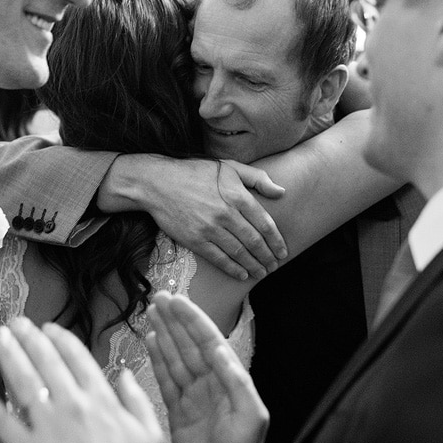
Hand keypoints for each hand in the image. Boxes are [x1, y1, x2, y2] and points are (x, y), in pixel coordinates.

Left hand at [0, 317, 162, 442]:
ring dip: (8, 354)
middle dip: (28, 338)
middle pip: (46, 361)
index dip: (60, 339)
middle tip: (15, 323)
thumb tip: (125, 374)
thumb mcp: (150, 434)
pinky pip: (1, 421)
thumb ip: (137, 400)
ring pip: (23, 381)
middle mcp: (72, 404)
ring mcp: (48, 425)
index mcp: (100, 399)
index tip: (47, 328)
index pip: (77, 358)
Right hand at [103, 155, 286, 279]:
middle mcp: (227, 214)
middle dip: (268, 257)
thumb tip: (282, 192)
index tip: (283, 251)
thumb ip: (257, 178)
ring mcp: (210, 228)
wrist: (158, 182)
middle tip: (275, 266)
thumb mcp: (229, 166)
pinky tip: (242, 275)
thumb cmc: (195, 172)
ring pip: (239, 253)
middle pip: (255, 242)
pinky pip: (219, 259)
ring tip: (262, 272)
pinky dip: (233, 269)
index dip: (276, 241)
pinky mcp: (195, 240)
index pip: (265, 224)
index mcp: (238, 196)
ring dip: (254, 266)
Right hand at [146, 292, 267, 442]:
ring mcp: (193, 396)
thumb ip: (238, 383)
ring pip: (176, 357)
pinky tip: (151, 341)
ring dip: (165, 334)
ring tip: (152, 312)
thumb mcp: (250, 417)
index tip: (177, 301)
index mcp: (229, 381)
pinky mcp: (178, 410)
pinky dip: (158, 359)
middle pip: (189, 344)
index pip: (208, 341)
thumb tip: (221, 351)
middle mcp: (210, 383)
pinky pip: (166, 378)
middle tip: (159, 298)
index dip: (192, 320)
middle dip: (175, 320)